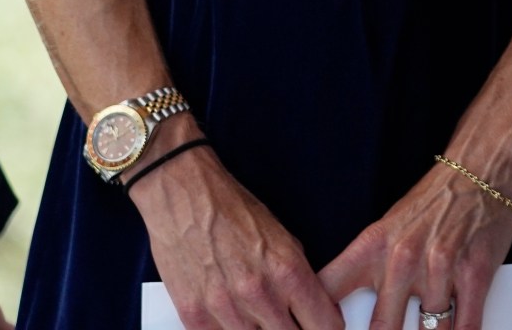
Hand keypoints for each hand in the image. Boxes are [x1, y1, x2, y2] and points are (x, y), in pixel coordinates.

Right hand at [131, 143, 342, 329]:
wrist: (183, 195)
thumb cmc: (234, 210)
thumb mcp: (282, 237)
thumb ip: (298, 275)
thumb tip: (311, 305)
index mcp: (287, 270)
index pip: (324, 324)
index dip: (328, 326)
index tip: (324, 324)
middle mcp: (258, 294)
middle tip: (291, 321)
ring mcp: (224, 308)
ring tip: (259, 316)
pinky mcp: (194, 315)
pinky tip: (232, 317)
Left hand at [319, 158, 511, 329]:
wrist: (481, 171)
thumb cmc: (433, 203)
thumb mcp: (386, 230)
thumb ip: (365, 270)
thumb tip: (346, 312)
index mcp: (372, 246)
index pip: (329, 291)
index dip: (320, 321)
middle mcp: (402, 259)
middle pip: (380, 329)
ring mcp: (440, 268)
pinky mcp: (475, 273)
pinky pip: (466, 323)